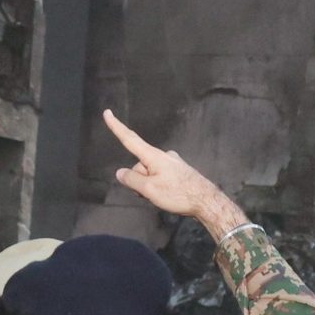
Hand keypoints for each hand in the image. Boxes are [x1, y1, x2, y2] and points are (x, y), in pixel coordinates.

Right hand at [103, 111, 245, 237]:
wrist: (206, 201)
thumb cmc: (178, 194)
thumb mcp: (149, 189)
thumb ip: (132, 180)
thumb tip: (120, 172)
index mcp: (153, 156)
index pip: (130, 139)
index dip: (117, 127)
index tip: (108, 113)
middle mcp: (163, 155)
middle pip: (139, 165)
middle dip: (139, 180)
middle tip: (150, 194)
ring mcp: (172, 162)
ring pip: (149, 173)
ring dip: (149, 185)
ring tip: (163, 197)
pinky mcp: (178, 171)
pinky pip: (160, 176)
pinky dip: (158, 186)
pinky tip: (169, 195)